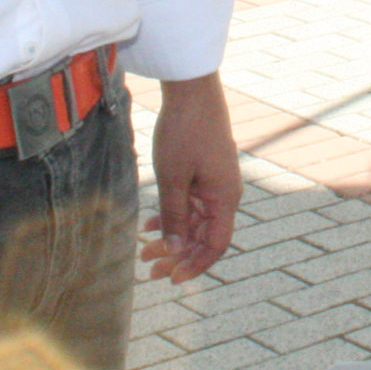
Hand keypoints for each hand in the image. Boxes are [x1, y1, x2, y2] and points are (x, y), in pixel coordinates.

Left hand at [141, 73, 240, 282]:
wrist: (192, 91)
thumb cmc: (184, 132)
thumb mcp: (173, 179)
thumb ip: (174, 217)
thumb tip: (175, 251)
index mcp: (225, 198)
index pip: (215, 245)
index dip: (195, 266)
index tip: (171, 279)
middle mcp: (225, 193)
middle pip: (204, 236)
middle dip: (178, 255)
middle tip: (149, 268)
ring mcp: (216, 182)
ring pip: (196, 221)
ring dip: (173, 237)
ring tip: (145, 249)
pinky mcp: (206, 171)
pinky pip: (192, 204)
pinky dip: (174, 216)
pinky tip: (151, 224)